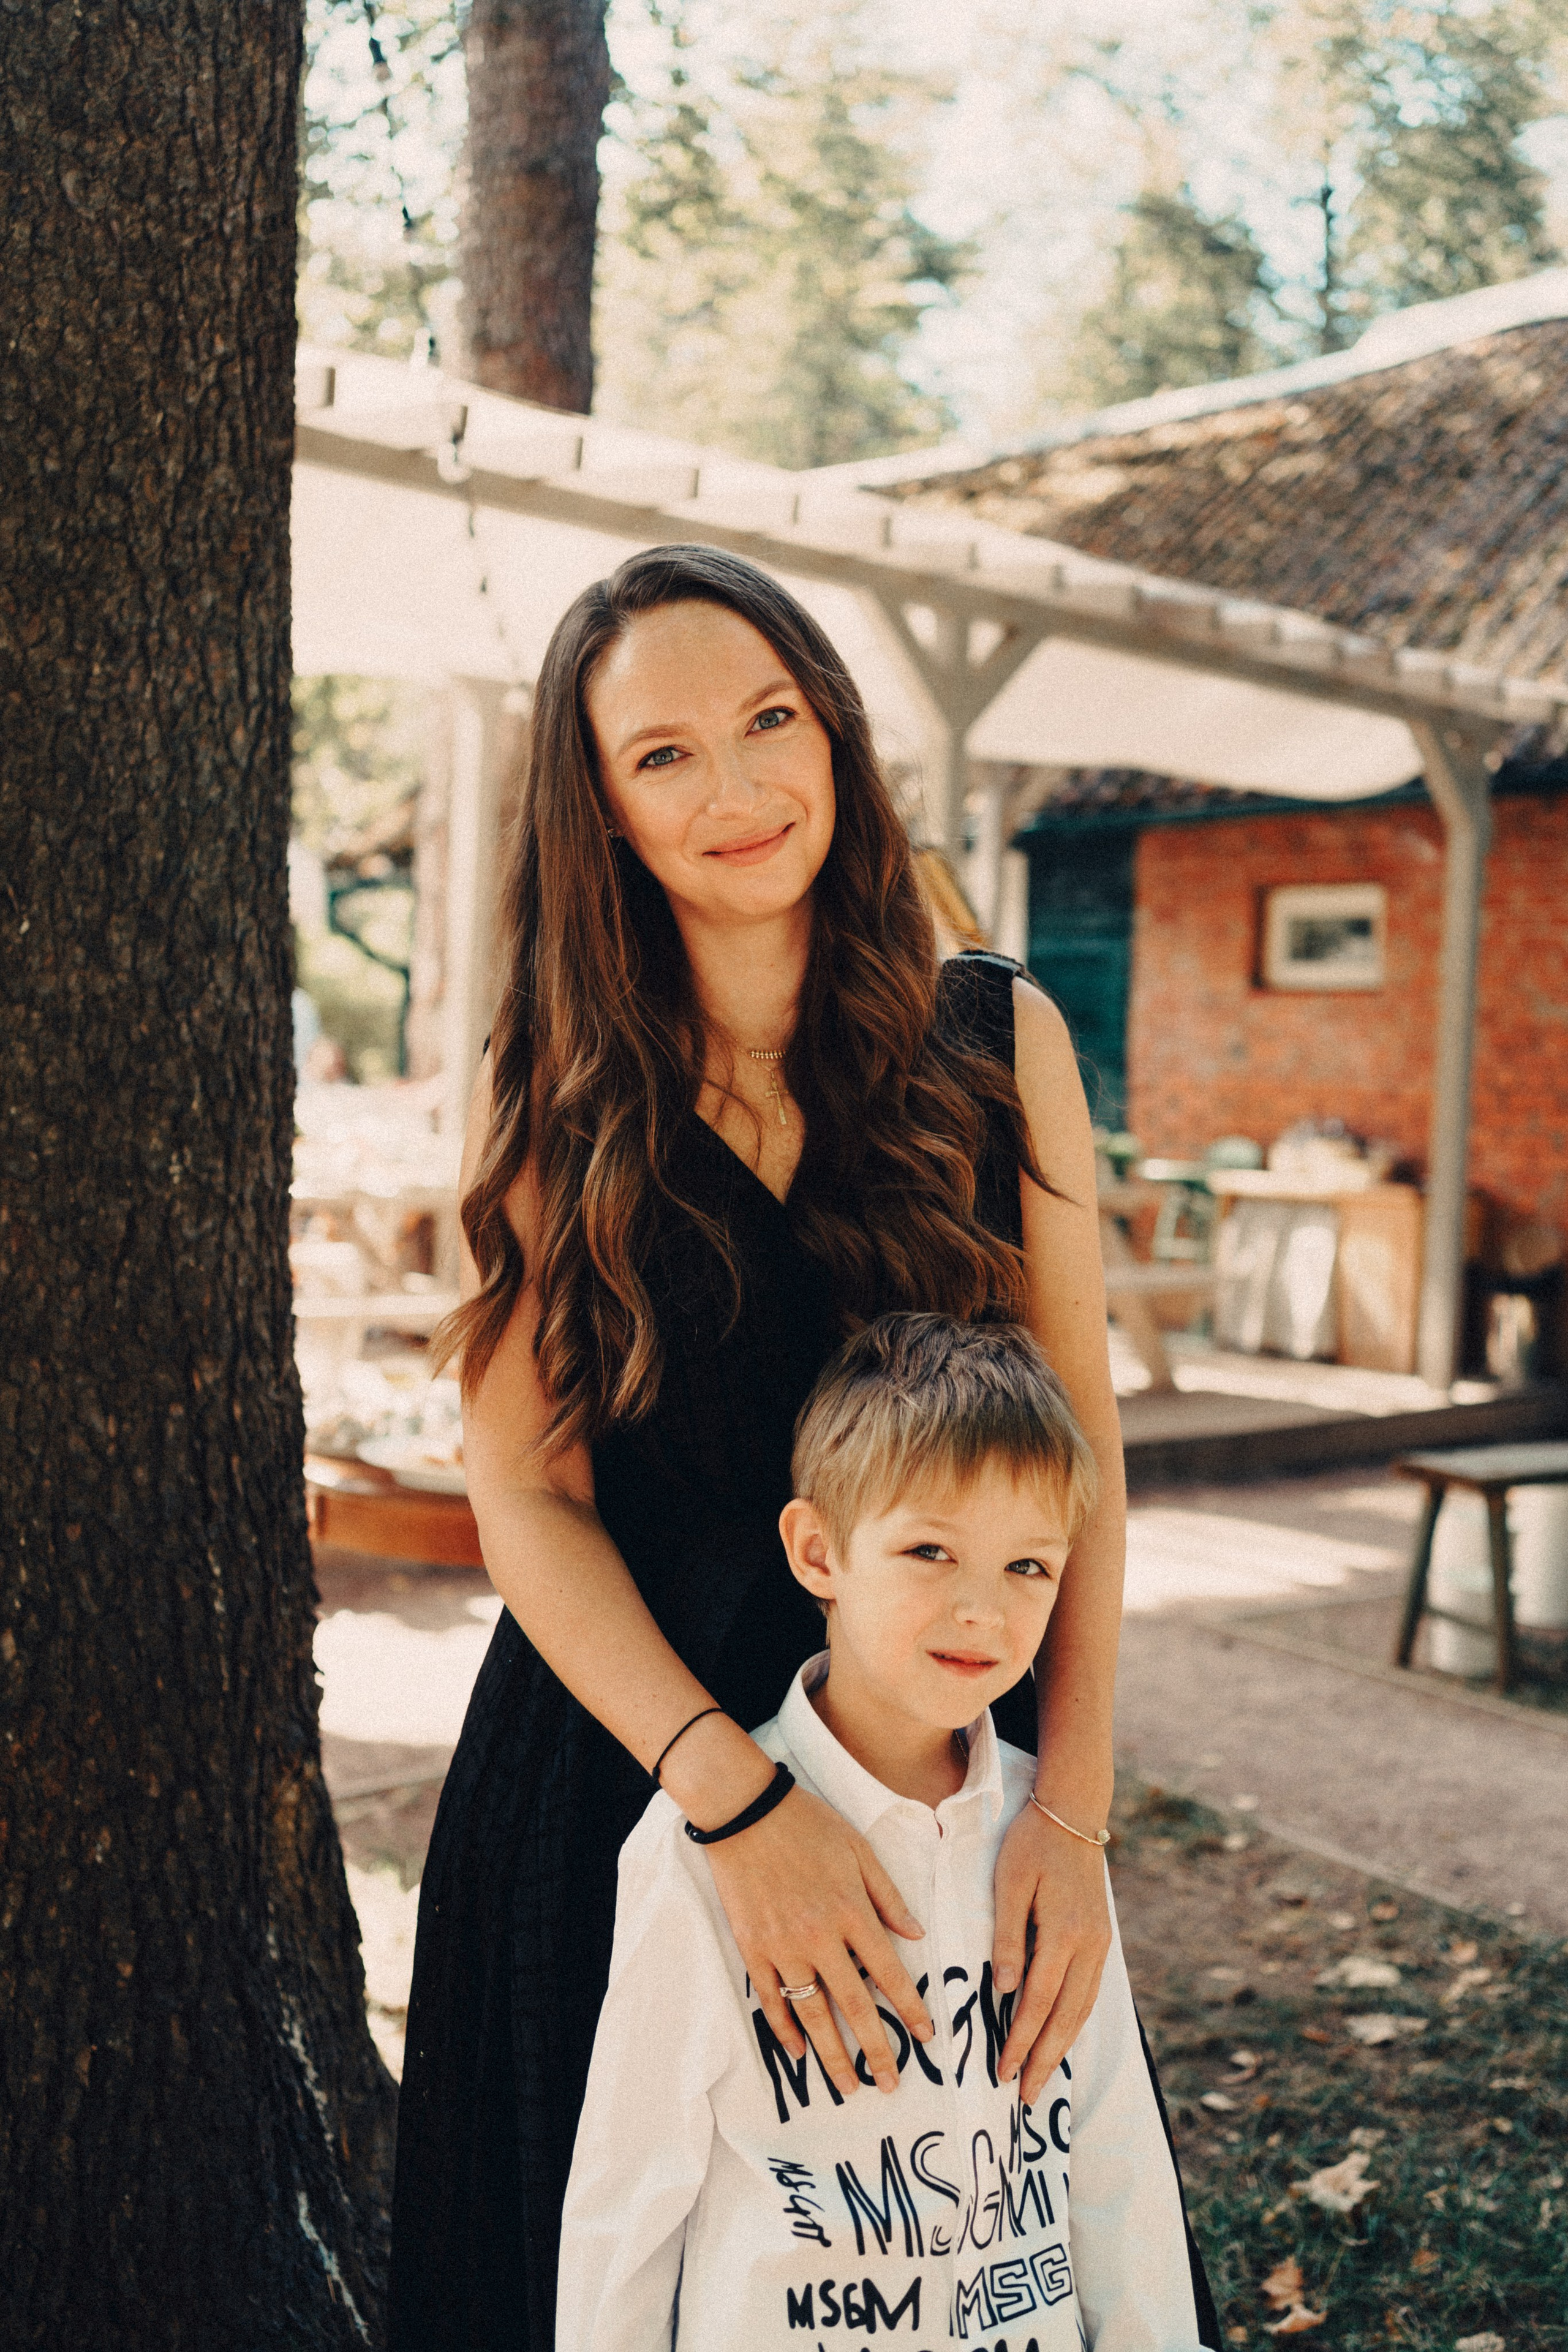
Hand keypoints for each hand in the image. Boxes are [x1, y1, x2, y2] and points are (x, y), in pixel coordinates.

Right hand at [702, 1784, 932, 2097]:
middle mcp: (819, 1937)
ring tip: (848, 2087)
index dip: (910, 2008)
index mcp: (851, 1911)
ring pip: (812, 2013)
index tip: (926, 2037)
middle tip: (890, 2085)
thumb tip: (917, 1936)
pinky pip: (771, 1999)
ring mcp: (782, 1946)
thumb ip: (888, 1896)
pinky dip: (784, 2029)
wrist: (745, 1810)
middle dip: (876, 2050)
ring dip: (832, 2054)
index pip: (888, 1973)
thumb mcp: (859, 1849)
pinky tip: (798, 2052)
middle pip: (853, 2006)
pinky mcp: (752, 1947)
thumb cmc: (807, 1823)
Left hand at [992, 1803, 1111, 2104]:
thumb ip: (1007, 1936)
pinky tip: (1062, 2036)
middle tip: (1023, 2096)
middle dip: (1044, 2059)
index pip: (1038, 2002)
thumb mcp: (1009, 1883)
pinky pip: (1089, 1992)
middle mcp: (1089, 1946)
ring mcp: (1100, 1944)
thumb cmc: (1031, 1844)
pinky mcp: (1102, 1939)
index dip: (1020, 2041)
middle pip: (1066, 2017)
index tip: (1002, 2072)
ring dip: (1062, 2047)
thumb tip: (1005, 1990)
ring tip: (1041, 2077)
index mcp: (1063, 1934)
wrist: (1074, 1812)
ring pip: (1083, 2010)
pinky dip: (1075, 2021)